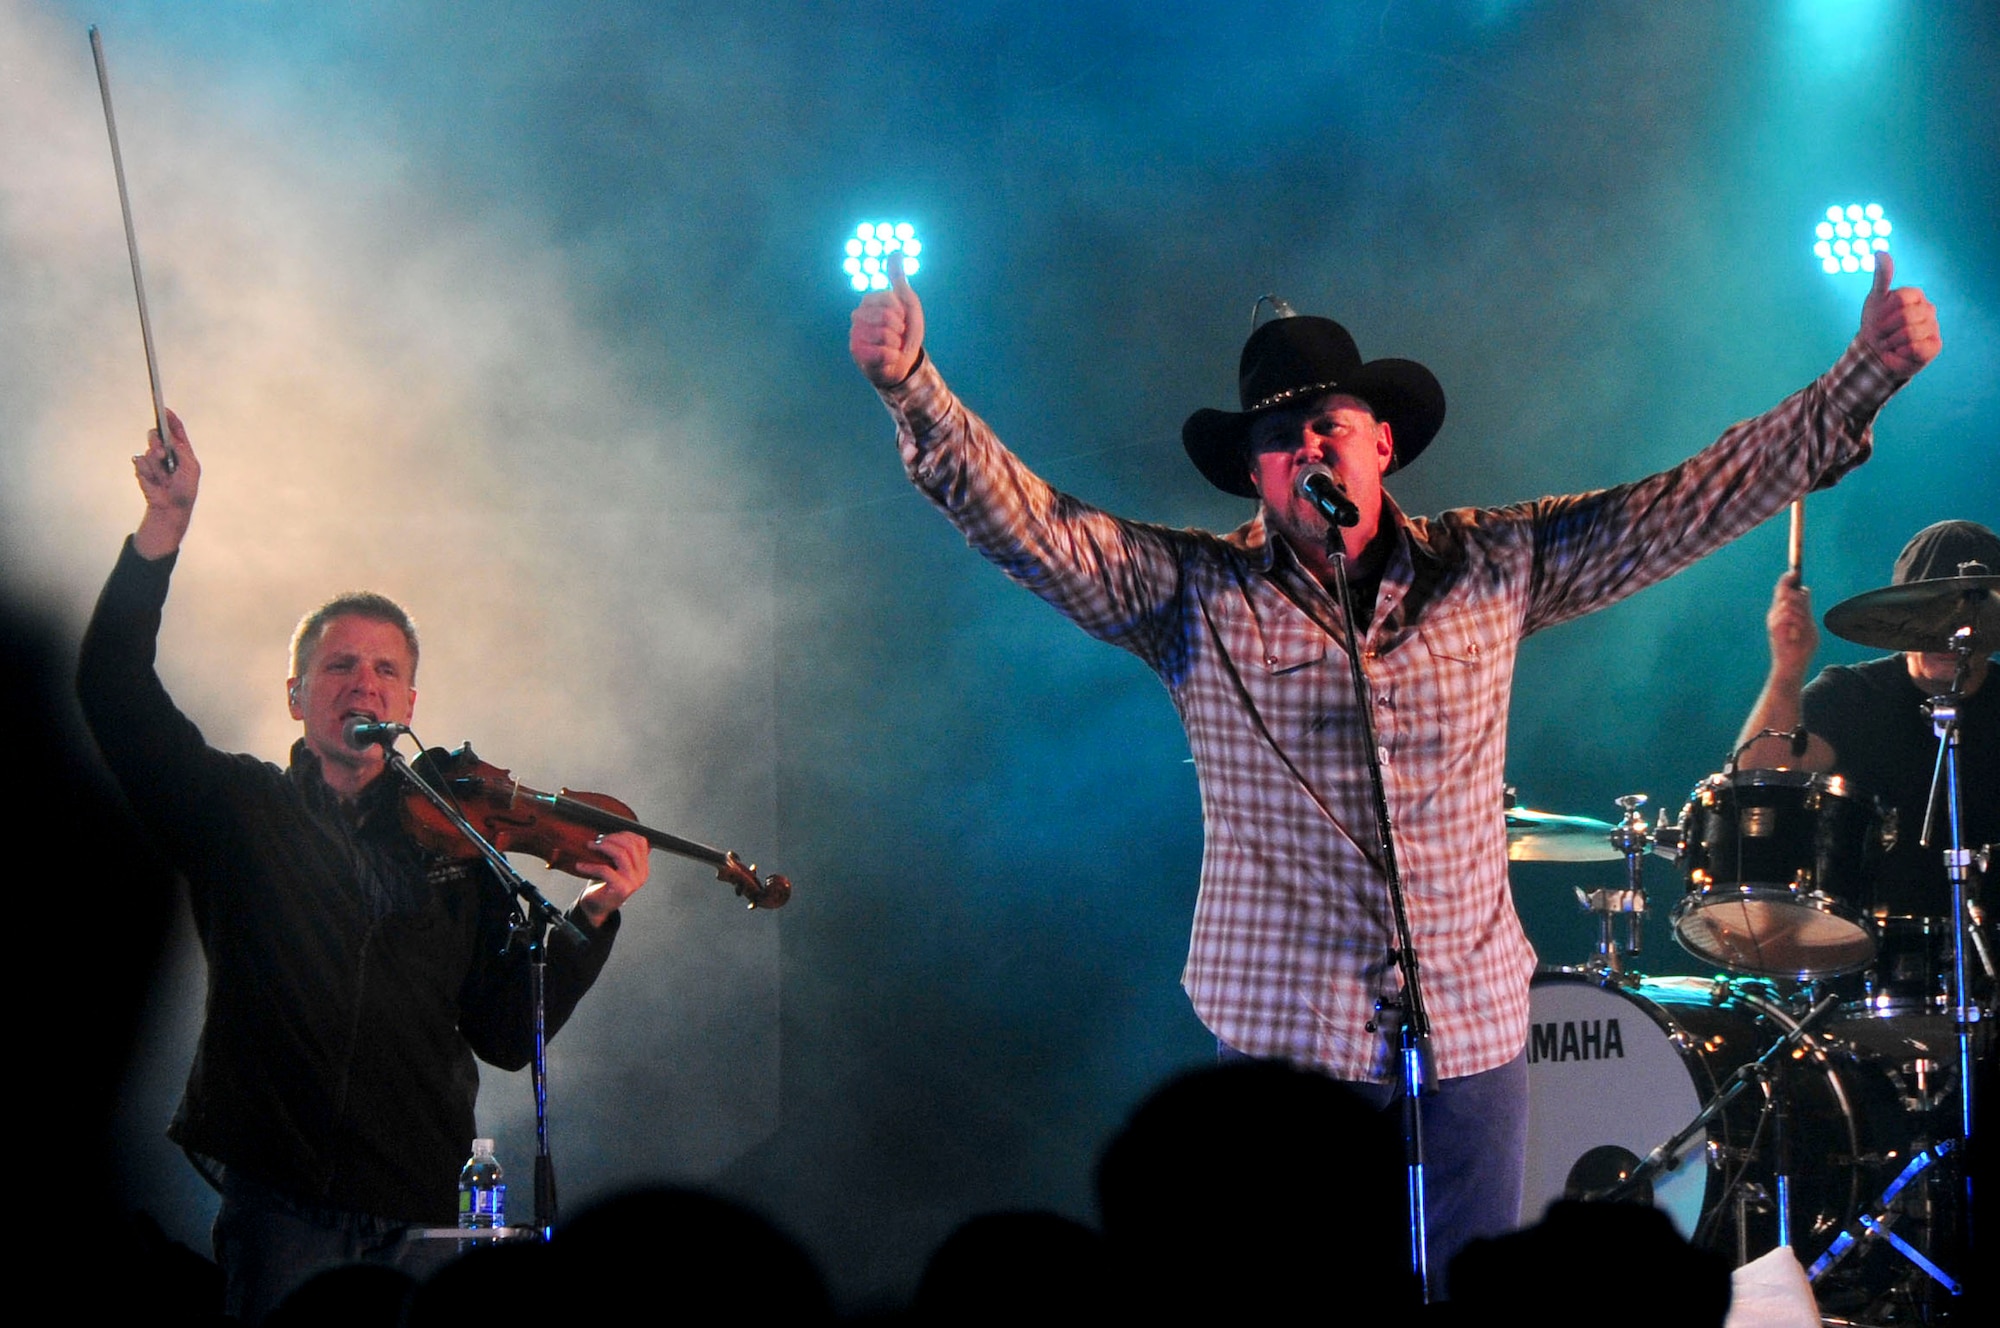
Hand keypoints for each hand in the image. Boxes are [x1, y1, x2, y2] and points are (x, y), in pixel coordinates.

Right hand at [132, 409, 199, 559]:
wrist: (170, 506)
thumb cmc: (185, 489)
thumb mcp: (192, 469)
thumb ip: (183, 452)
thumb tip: (173, 441)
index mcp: (181, 449)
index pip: (175, 430)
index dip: (170, 419)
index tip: (164, 410)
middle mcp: (166, 451)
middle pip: (156, 435)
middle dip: (157, 442)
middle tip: (161, 453)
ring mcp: (152, 459)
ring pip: (148, 450)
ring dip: (155, 463)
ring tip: (164, 476)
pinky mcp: (142, 468)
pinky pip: (139, 462)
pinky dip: (147, 471)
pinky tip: (154, 481)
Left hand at [574, 830, 649, 925]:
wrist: (596, 908)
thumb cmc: (603, 884)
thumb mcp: (615, 866)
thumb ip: (620, 851)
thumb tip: (611, 831)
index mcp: (642, 867)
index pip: (640, 842)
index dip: (623, 834)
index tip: (607, 835)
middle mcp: (641, 874)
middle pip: (630, 845)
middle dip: (611, 838)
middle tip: (597, 841)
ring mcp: (632, 882)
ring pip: (621, 854)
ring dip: (603, 847)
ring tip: (590, 847)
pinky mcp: (620, 888)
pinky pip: (605, 870)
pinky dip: (590, 865)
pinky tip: (580, 865)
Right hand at [849, 251, 924, 387]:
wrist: (904, 361)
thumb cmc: (905, 331)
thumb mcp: (907, 302)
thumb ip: (898, 279)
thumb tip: (896, 251)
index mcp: (869, 301)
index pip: (889, 299)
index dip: (901, 311)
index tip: (901, 318)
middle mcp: (858, 316)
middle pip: (886, 316)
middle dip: (899, 328)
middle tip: (897, 334)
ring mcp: (855, 335)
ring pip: (884, 335)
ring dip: (895, 343)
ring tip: (891, 345)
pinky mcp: (858, 354)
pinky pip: (883, 352)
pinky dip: (891, 356)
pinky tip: (887, 357)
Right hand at [1766, 571, 1817, 682]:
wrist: (1793, 665)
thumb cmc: (1801, 647)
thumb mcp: (1808, 624)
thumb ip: (1805, 608)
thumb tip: (1804, 589)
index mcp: (1784, 610)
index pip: (1784, 588)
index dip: (1788, 578)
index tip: (1794, 572)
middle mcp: (1776, 612)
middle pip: (1784, 589)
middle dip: (1795, 593)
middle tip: (1803, 610)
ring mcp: (1774, 618)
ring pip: (1790, 600)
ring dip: (1800, 611)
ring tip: (1801, 627)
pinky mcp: (1774, 626)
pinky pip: (1789, 613)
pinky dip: (1797, 621)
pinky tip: (1796, 633)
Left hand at [1858, 252, 1940, 376]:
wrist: (1876, 352)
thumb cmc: (1876, 323)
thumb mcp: (1875, 299)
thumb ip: (1881, 276)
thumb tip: (1880, 251)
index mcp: (1915, 296)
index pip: (1901, 299)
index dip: (1884, 313)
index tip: (1878, 319)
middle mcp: (1928, 309)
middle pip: (1905, 316)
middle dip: (1886, 329)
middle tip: (1883, 334)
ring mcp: (1934, 327)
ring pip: (1910, 333)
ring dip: (1892, 342)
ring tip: (1891, 343)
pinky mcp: (1935, 346)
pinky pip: (1917, 348)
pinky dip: (1902, 352)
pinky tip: (1901, 352)